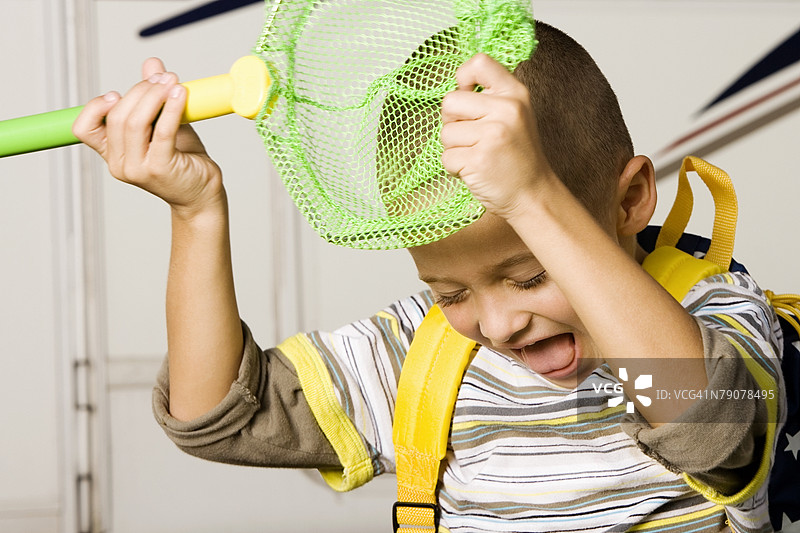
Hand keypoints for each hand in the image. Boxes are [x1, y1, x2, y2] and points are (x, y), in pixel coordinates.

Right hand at [73, 58, 223, 218]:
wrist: (203, 192)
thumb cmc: (183, 160)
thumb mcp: (164, 124)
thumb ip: (154, 98)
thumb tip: (151, 63)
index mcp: (112, 155)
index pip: (83, 128)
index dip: (96, 107)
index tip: (118, 93)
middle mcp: (120, 165)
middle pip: (117, 117)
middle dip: (140, 91)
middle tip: (163, 77)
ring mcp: (138, 169)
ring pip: (135, 122)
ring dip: (154, 96)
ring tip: (172, 82)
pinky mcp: (160, 169)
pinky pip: (162, 131)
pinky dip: (171, 108)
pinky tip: (180, 93)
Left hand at [440, 53, 554, 219]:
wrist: (533, 195)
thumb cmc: (517, 157)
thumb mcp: (515, 116)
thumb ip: (490, 97)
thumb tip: (457, 86)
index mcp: (514, 94)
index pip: (479, 62)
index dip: (462, 78)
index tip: (466, 95)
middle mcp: (506, 110)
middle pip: (450, 101)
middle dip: (452, 122)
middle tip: (472, 138)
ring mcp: (493, 135)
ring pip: (445, 133)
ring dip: (455, 149)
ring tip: (478, 156)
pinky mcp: (478, 160)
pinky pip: (446, 158)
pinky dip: (455, 169)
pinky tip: (476, 170)